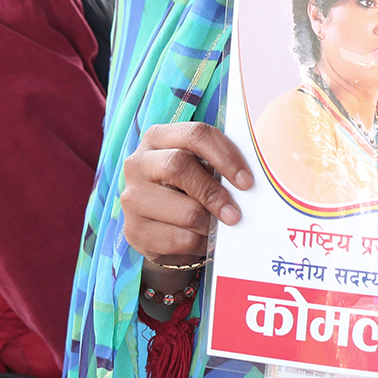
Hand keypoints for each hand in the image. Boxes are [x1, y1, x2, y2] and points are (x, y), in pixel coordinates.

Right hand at [122, 122, 252, 264]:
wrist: (159, 225)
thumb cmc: (187, 187)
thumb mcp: (199, 167)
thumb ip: (217, 165)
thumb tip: (245, 182)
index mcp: (158, 137)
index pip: (195, 134)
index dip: (225, 156)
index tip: (246, 180)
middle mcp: (138, 163)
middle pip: (178, 166)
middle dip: (214, 192)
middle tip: (234, 213)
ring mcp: (132, 197)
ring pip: (184, 210)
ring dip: (209, 222)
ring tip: (217, 226)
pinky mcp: (133, 230)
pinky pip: (178, 239)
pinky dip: (199, 242)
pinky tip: (202, 239)